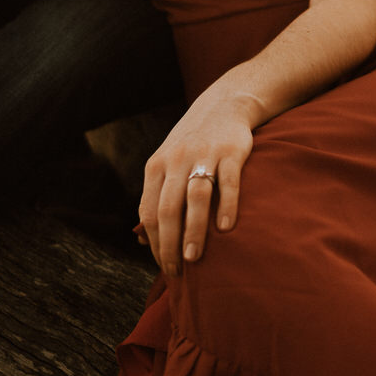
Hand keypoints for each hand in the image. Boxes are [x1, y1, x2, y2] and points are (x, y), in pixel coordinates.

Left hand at [138, 92, 253, 273]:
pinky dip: (227, 205)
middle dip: (170, 243)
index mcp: (156, 166)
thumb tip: (143, 241)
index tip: (165, 266)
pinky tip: (225, 228)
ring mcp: (204, 155)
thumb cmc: (192, 145)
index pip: (149, 212)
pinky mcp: (231, 151)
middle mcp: (176, 160)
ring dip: (193, 230)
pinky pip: (228, 181)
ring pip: (195, 197)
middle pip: (168, 208)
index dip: (155, 243)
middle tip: (178, 270)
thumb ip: (156, 198)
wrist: (224, 105)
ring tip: (195, 258)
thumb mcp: (166, 164)